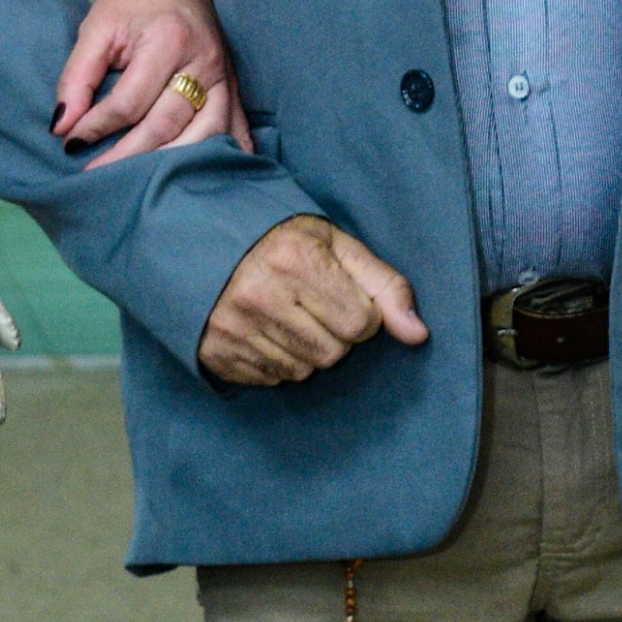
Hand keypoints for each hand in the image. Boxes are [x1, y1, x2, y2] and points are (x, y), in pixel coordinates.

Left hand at [52, 0, 252, 167]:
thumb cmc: (128, 5)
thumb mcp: (94, 31)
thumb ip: (76, 78)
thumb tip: (62, 126)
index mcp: (167, 40)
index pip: (129, 102)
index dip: (96, 127)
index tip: (71, 143)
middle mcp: (202, 61)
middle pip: (166, 125)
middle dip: (127, 156)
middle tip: (95, 175)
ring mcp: (223, 77)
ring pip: (204, 136)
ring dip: (170, 165)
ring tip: (138, 182)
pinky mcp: (233, 88)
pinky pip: (234, 130)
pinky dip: (220, 157)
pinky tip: (200, 179)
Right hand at [197, 216, 428, 387]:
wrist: (203, 242)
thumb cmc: (281, 241)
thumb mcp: (336, 246)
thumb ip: (384, 286)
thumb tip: (418, 335)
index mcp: (295, 260)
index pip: (361, 323)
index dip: (360, 313)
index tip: (339, 294)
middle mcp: (259, 296)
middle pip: (333, 353)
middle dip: (333, 334)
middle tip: (311, 306)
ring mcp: (232, 328)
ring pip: (303, 371)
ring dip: (305, 351)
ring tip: (286, 318)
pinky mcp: (216, 354)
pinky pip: (271, 380)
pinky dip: (276, 362)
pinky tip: (264, 332)